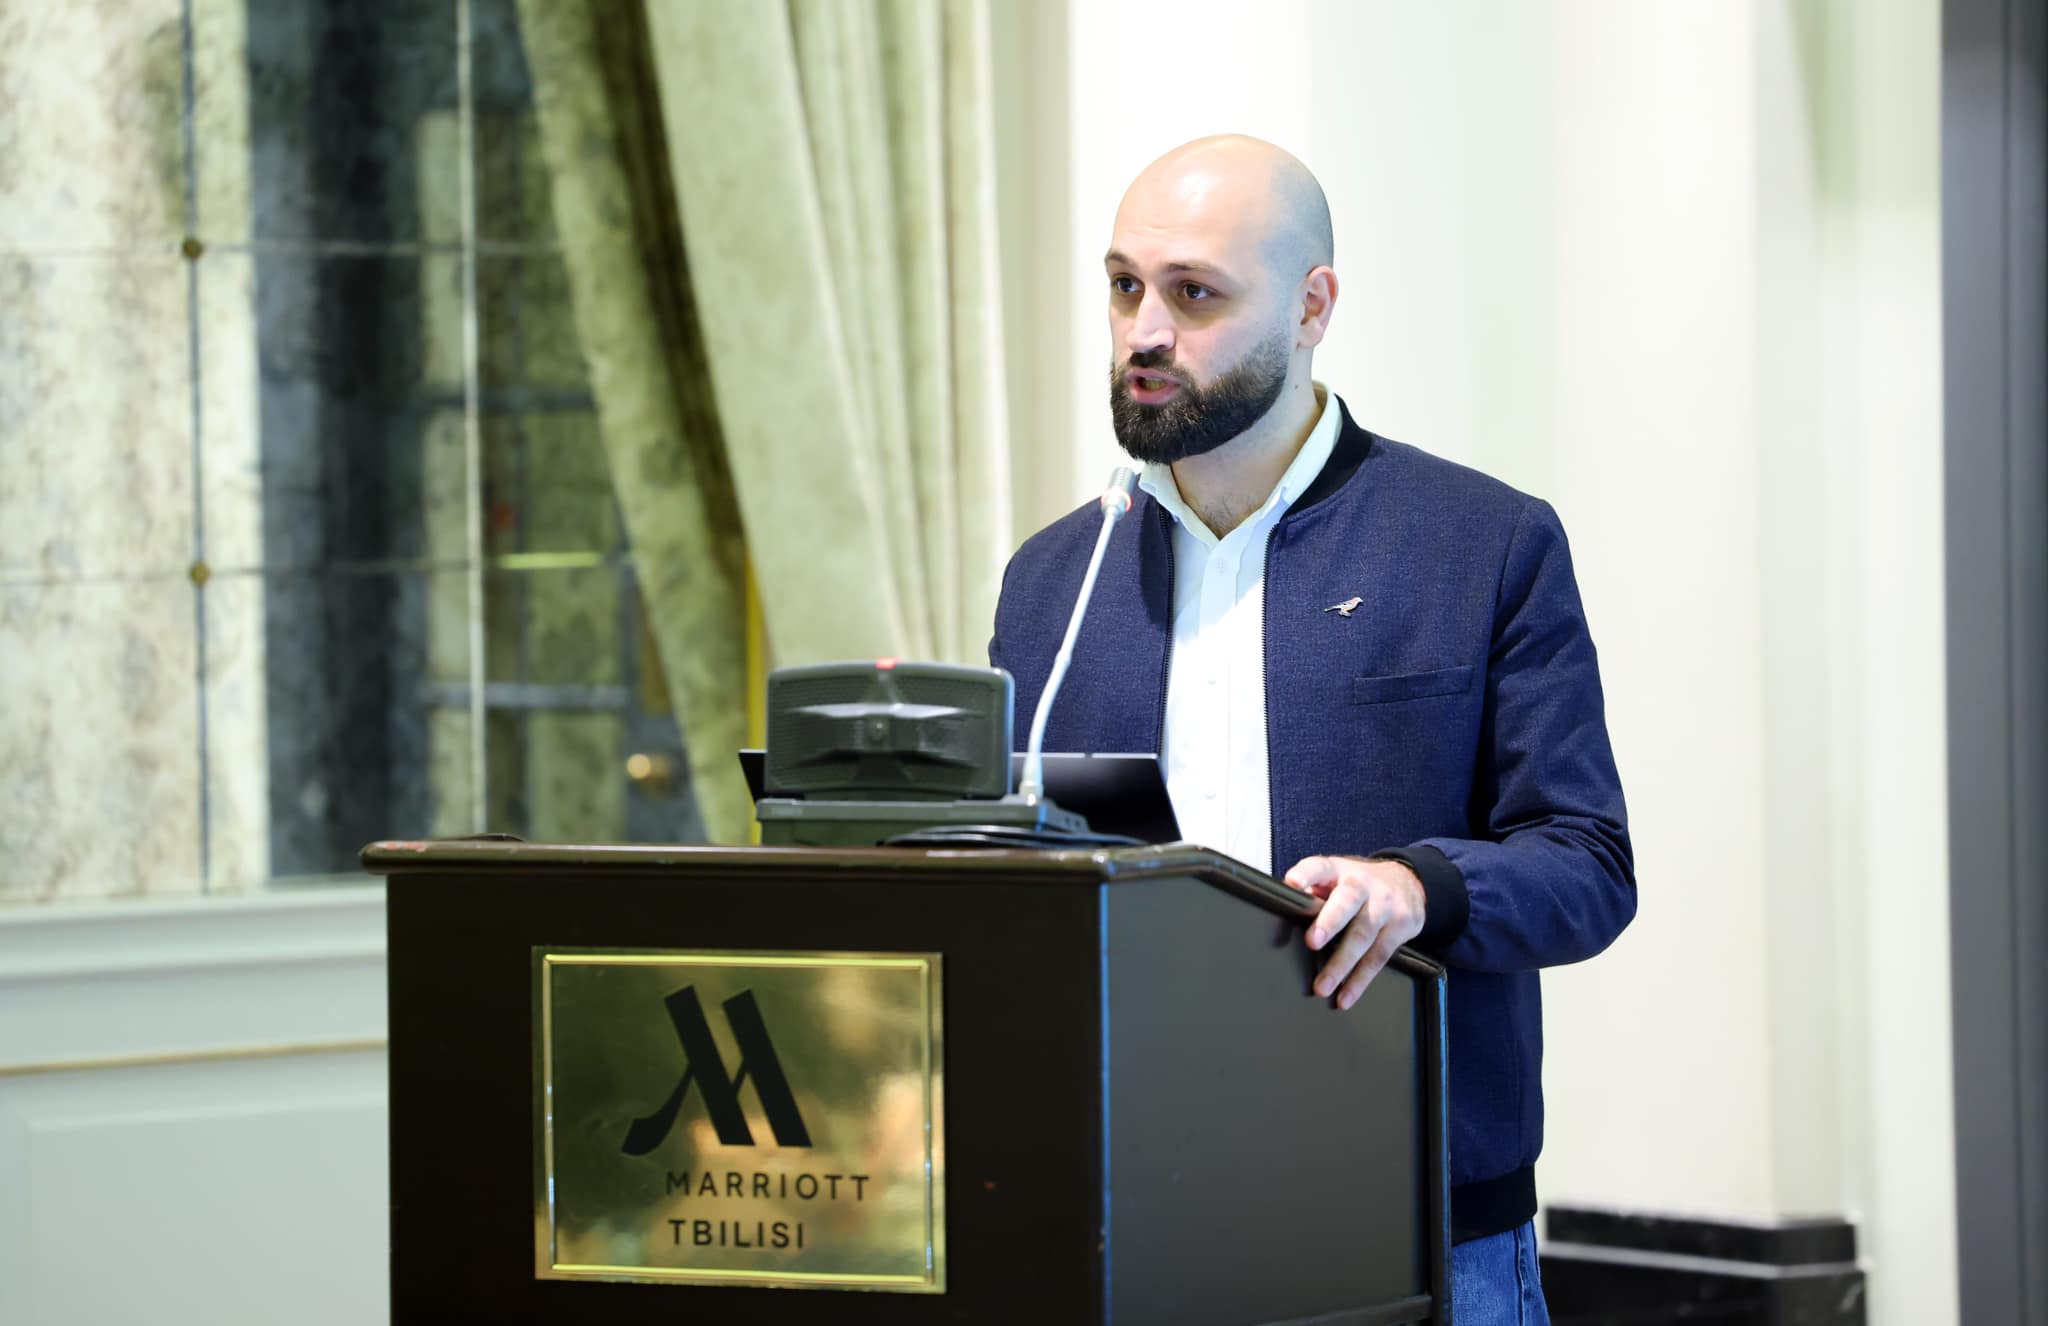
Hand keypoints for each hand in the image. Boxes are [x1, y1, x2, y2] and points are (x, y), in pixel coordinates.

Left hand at [1283, 855, 1426, 1009]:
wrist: (1409, 882)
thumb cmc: (1360, 884)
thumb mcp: (1336, 878)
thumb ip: (1312, 891)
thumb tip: (1285, 909)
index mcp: (1339, 870)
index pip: (1320, 867)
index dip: (1306, 874)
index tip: (1293, 883)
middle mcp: (1363, 884)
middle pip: (1347, 902)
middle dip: (1330, 922)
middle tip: (1312, 941)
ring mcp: (1385, 905)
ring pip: (1363, 936)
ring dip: (1341, 964)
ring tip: (1323, 986)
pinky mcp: (1402, 927)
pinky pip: (1379, 958)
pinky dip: (1360, 981)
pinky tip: (1346, 996)